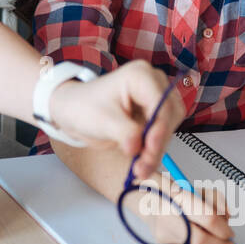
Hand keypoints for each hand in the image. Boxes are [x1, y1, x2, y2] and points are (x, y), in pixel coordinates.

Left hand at [49, 59, 185, 178]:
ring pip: (169, 128)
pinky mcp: (154, 116)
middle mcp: (153, 84)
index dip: (160, 127)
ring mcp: (155, 100)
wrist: (75, 112)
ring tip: (140, 168)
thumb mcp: (102, 120)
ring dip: (156, 150)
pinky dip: (153, 151)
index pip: (162, 102)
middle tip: (144, 165)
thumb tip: (137, 147)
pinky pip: (162, 135)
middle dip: (158, 143)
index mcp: (140, 75)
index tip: (151, 149)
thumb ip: (124, 132)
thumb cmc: (84, 107)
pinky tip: (142, 163)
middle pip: (169, 116)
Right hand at [132, 170, 237, 243]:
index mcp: (176, 198)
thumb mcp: (195, 190)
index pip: (207, 219)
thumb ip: (214, 200)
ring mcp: (163, 237)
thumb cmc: (172, 194)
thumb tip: (228, 217)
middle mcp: (167, 218)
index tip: (230, 232)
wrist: (144, 202)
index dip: (224, 229)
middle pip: (201, 242)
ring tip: (213, 241)